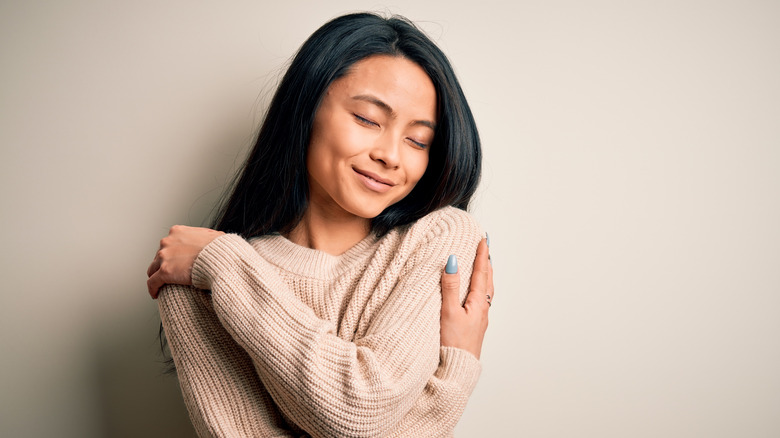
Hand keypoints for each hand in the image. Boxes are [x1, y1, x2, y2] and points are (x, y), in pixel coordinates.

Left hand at [147, 225, 224, 298]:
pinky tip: (156, 295)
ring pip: (153, 270)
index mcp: (177, 232)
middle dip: (163, 266)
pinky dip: (153, 289)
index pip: (167, 244)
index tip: (174, 263)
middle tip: (170, 276)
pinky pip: (152, 283)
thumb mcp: (212, 236)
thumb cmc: (220, 248)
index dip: (170, 255)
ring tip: (161, 286)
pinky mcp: (165, 272)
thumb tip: (212, 241)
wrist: (221, 258)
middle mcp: (167, 242)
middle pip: (158, 256)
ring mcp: (164, 257)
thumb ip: (205, 238)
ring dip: (156, 277)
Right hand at [440, 237, 492, 358]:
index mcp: (478, 303)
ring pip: (486, 290)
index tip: (483, 239)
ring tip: (483, 265)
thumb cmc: (453, 343)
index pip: (481, 273)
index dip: (481, 255)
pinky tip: (475, 293)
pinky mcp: (475, 326)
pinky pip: (481, 300)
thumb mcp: (449, 312)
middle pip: (487, 280)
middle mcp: (483, 309)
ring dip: (484, 275)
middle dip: (486, 262)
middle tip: (486, 247)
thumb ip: (450, 287)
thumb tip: (453, 262)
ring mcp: (480, 318)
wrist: (458, 369)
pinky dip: (480, 288)